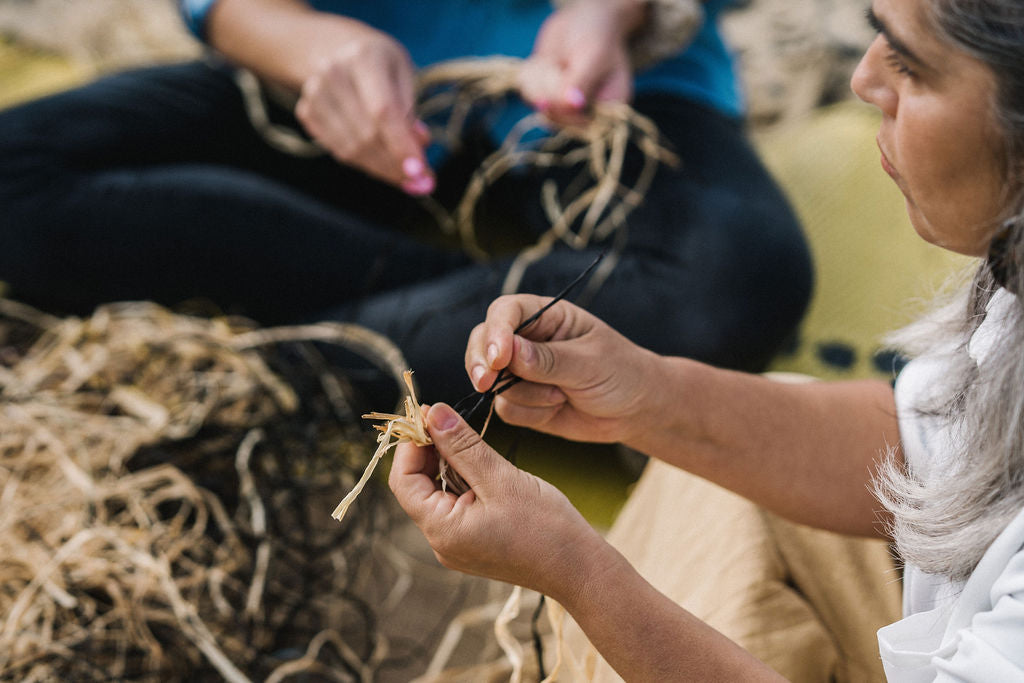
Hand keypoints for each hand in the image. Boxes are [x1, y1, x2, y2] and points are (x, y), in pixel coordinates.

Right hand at [294, 18, 433, 193]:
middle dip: (396, 166)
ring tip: (406, 176)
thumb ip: (411, 109)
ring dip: (382, 170)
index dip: (401, 146)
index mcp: (363, 57)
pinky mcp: (306, 112)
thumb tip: (419, 145)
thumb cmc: (381, 63)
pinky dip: (365, 163)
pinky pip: (339, 151)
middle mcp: (333, 73)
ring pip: (351, 150)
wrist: (336, 49)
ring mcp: (314, 93)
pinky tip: (381, 161)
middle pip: (366, 135)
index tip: (421, 173)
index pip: (383, 112)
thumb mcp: (405, 73)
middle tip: (422, 182)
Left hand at [389, 403, 605, 597]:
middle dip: (431, 451)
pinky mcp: (474, 543)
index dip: (411, 445)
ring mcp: (458, 545)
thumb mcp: (502, 477)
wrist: (580, 569)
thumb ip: (463, 445)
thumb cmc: (547, 527)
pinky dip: (465, 481)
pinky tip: (485, 466)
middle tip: (451, 421)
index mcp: (442, 530)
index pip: (403, 481)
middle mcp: (442, 542)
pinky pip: (457, 505)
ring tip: (475, 443)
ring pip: (439, 493)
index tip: (430, 416)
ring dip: (451, 464)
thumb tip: (434, 413)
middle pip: (418, 487)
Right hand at [464, 295, 660, 443]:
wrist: (636, 410)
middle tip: (486, 382)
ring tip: (562, 395)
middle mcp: (527, 339)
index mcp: (546, 315)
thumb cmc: (622, 373)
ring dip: (524, 395)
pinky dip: (530, 413)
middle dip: (483, 363)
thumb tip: (510, 352)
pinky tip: (557, 408)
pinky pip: (506, 409)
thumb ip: (549, 359)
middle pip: (483, 342)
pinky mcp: (522, 401)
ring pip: (493, 382)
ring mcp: (521, 371)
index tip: (498, 357)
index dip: (496, 332)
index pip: (506, 312)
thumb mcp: (590, 363)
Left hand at [517, 0, 644, 124]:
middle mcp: (585, 113)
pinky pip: (525, 93)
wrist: (580, 18)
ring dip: (540, 76)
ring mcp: (562, 106)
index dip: (564, 106)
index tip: (562, 76)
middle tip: (560, 63)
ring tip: (554, 60)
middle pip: (554, 115)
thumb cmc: (596, 33)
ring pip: (536, 103)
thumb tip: (573, 105)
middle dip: (551, 85)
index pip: (580, 125)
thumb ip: (583, 82)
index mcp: (609, 108)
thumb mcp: (594, 55)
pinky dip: (531, 74)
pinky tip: (545, 61)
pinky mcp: (543, 96)